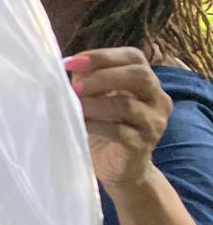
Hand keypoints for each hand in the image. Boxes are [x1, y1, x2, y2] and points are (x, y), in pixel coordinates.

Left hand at [63, 49, 171, 188]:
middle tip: (76, 87)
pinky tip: (79, 125)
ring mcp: (153, 123)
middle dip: (103, 77)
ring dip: (95, 103)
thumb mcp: (96, 100)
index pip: (134, 57)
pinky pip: (119, 132)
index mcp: (146, 83)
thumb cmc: (104, 128)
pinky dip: (95, 125)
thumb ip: (87, 81)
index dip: (103, 56)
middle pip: (140, 76)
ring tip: (74, 106)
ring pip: (127, 105)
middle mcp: (157, 99)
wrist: (120, 168)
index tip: (72, 63)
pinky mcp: (142, 145)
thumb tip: (67, 64)